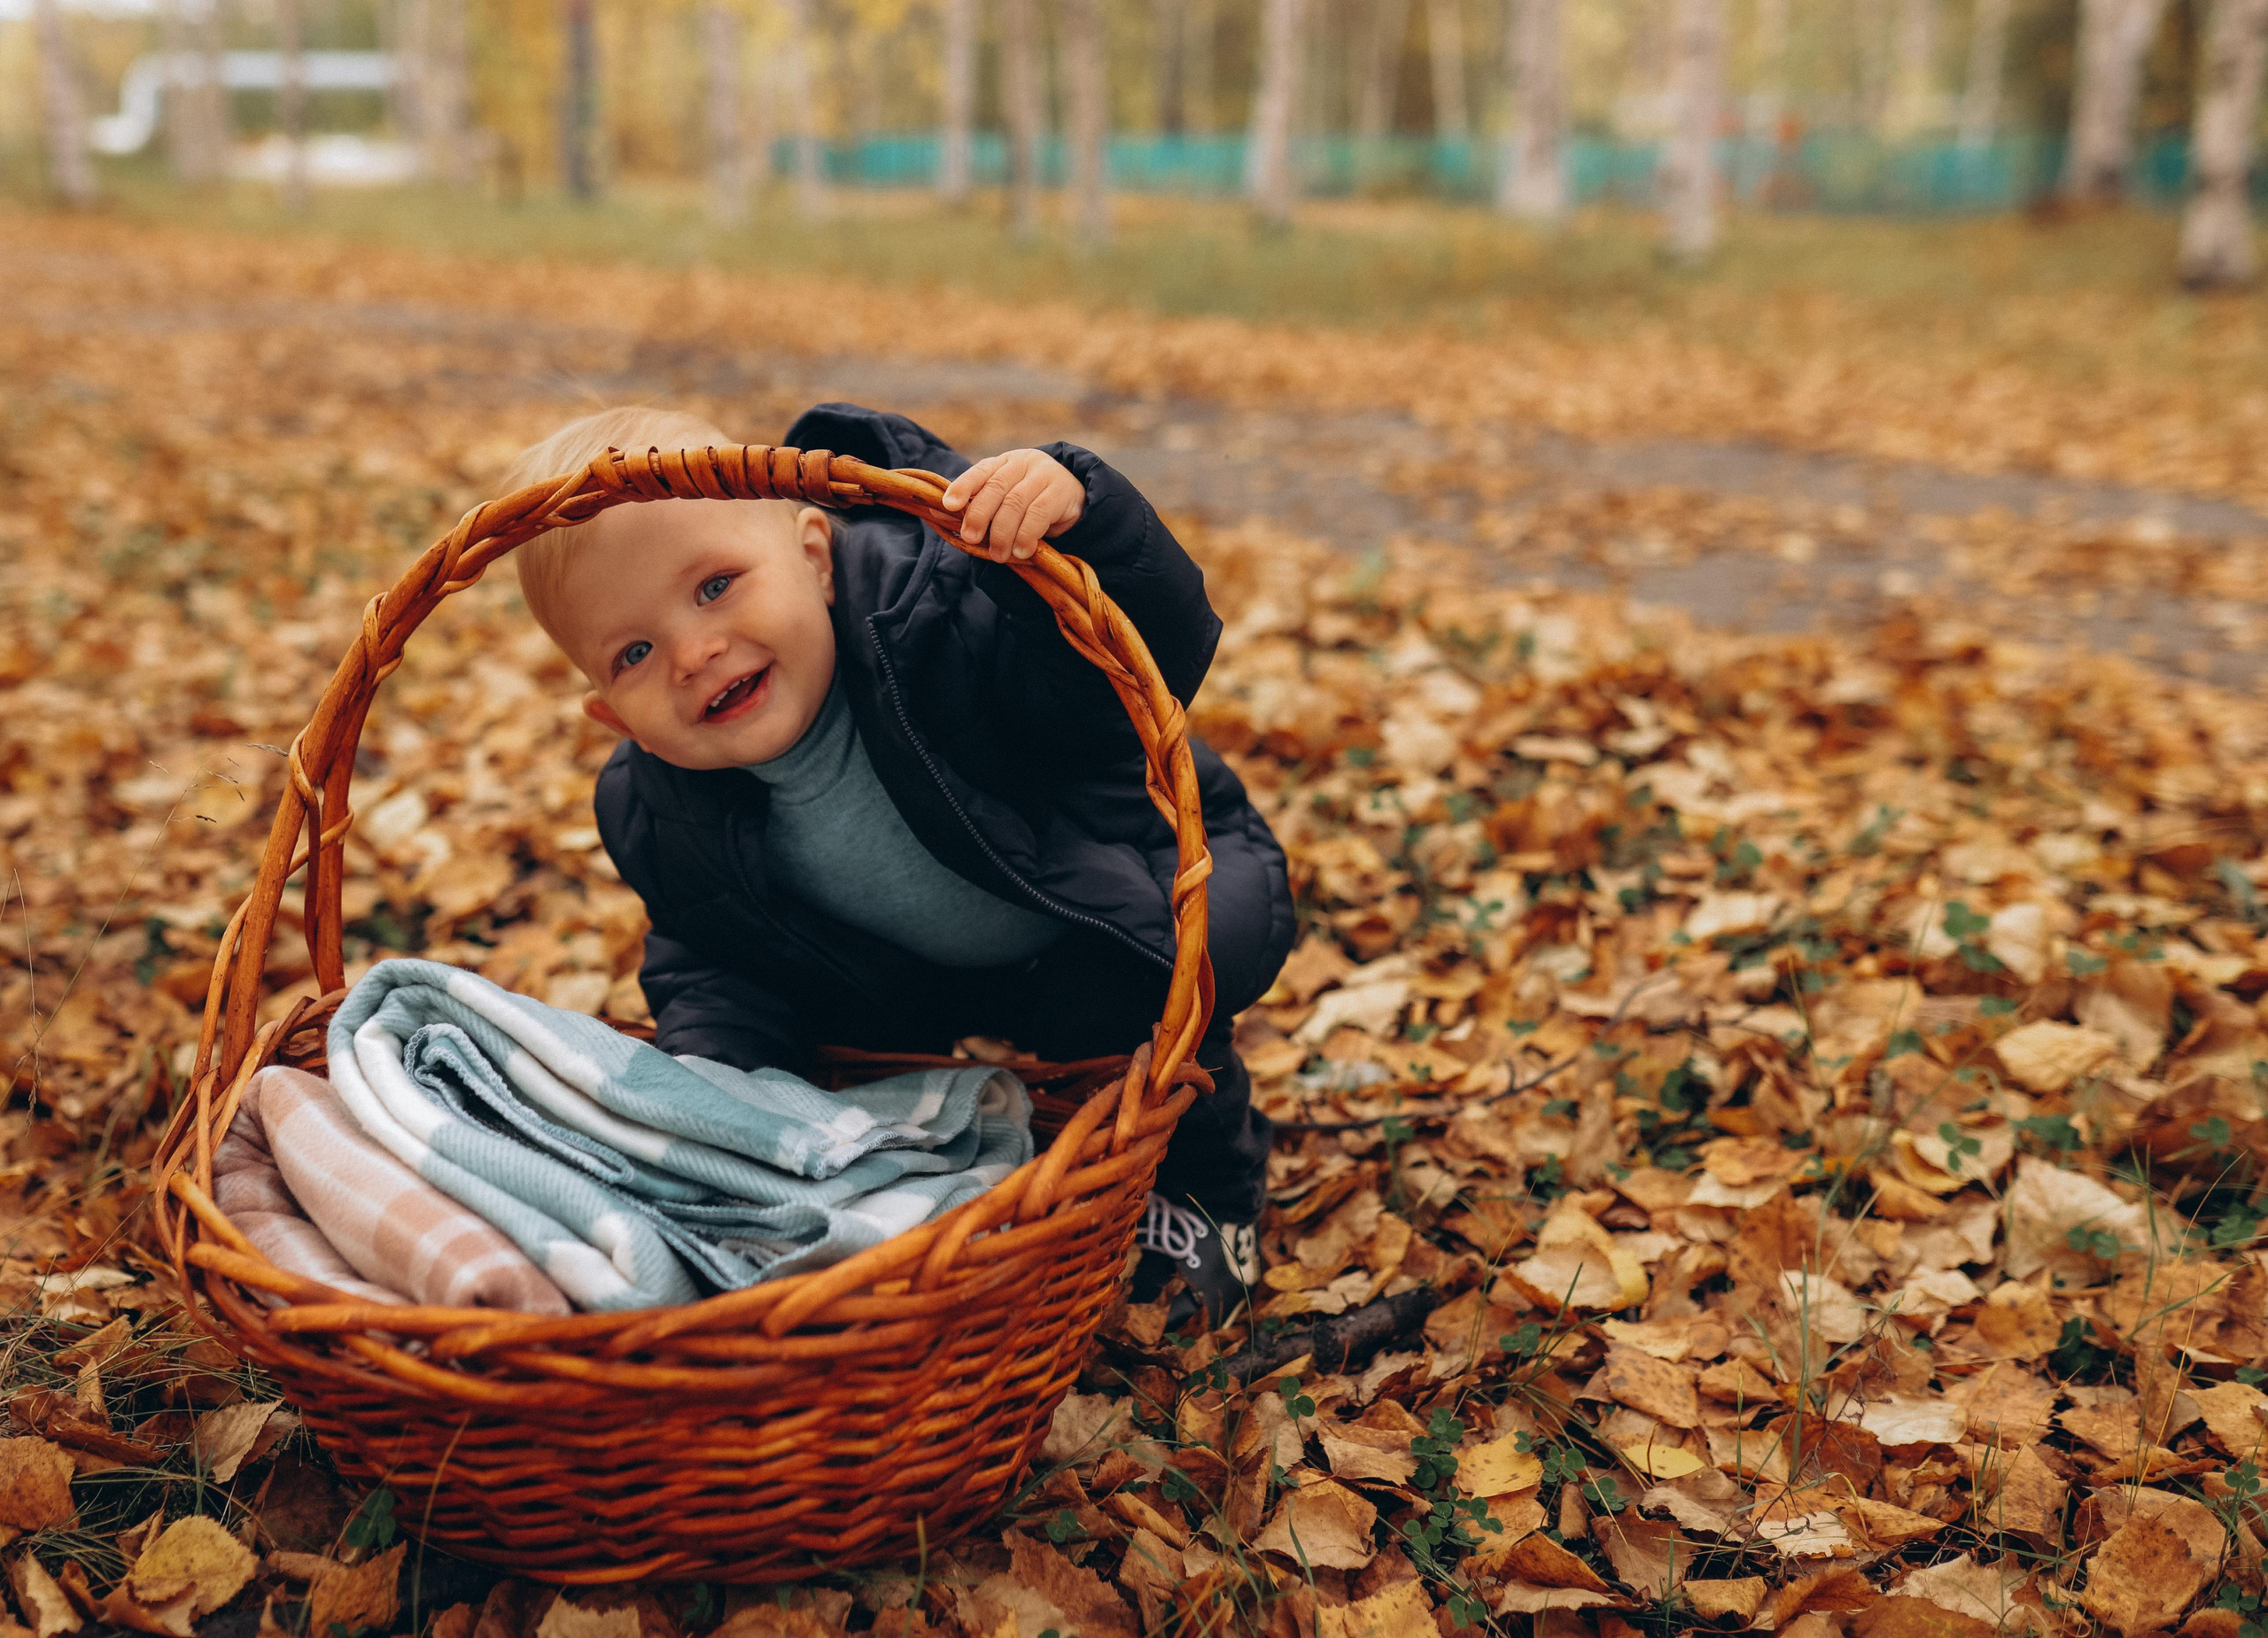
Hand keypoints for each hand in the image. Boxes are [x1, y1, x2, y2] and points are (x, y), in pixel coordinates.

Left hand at [939, 449, 1084, 562]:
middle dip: (979, 514)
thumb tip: (937, 512)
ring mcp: (1044, 475)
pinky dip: (1027, 535)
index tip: (948, 505)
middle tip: (971, 538)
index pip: (980, 470)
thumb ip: (977, 505)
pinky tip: (1022, 552)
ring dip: (1003, 532)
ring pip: (1016, 502)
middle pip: (996, 487)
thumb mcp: (1004, 500)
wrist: (1076, 499)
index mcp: (1004, 462)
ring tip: (998, 555)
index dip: (963, 486)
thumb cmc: (1031, 503)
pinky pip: (1039, 514)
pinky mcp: (1062, 492)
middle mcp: (1023, 463)